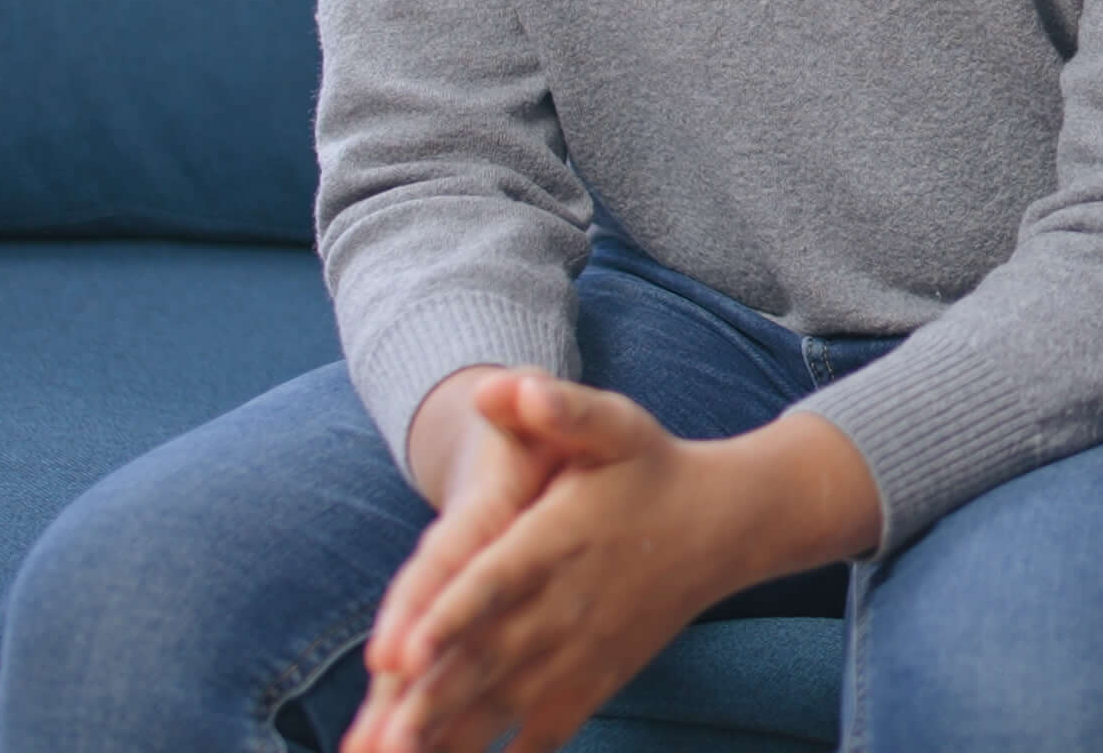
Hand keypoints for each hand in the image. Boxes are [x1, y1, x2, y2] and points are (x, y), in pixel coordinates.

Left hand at [349, 383, 874, 752]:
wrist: (725, 525)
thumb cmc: (653, 470)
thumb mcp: (614, 424)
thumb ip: (562, 407)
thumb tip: (500, 386)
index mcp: (558, 541)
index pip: (493, 582)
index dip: (446, 618)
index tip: (396, 654)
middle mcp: (564, 606)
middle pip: (483, 661)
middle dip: (423, 707)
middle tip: (377, 740)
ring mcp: (577, 654)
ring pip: (500, 708)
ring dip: (445, 745)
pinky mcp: (590, 685)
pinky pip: (541, 737)